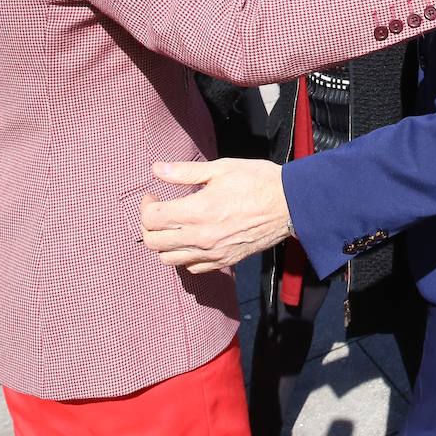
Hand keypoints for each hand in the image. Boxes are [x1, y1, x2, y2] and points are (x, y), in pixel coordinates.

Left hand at [140, 158, 291, 273]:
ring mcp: (212, 253)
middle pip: (153, 242)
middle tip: (158, 207)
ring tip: (172, 224)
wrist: (289, 205)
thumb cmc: (256, 181)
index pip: (152, 218)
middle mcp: (201, 238)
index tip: (153, 194)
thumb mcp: (220, 168)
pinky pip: (191, 267)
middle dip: (148, 223)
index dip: (146, 204)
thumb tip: (156, 169)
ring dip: (163, 242)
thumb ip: (185, 172)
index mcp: (198, 211)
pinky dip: (182, 255)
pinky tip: (190, 238)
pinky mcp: (224, 261)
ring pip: (168, 259)